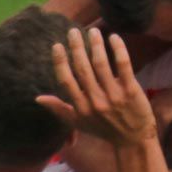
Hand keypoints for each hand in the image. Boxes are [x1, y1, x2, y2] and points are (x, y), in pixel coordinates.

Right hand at [40, 28, 156, 146]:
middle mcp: (95, 101)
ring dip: (96, 45)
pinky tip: (114, 37)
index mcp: (81, 108)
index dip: (60, 62)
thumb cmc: (104, 129)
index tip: (57, 45)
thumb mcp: (79, 123)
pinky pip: (123, 65)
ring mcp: (114, 96)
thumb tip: (38, 98)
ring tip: (93, 31)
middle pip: (83, 69)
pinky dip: (118, 49)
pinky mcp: (131, 90)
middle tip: (73, 31)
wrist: (133, 139)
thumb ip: (59, 109)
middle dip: (77, 47)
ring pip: (101, 64)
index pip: (66, 81)